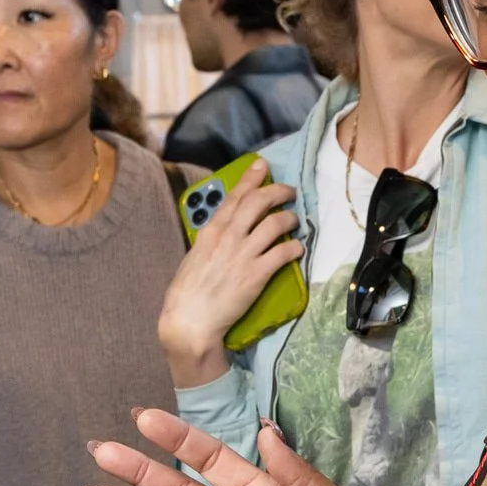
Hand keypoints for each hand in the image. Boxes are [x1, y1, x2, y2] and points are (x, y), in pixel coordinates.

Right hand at [160, 164, 301, 388]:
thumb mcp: (195, 255)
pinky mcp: (256, 275)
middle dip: (277, 191)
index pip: (234, 196)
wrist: (191, 319)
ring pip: (274, 224)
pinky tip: (298, 248)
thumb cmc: (188, 291)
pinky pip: (282, 253)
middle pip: (258, 202)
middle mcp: (228, 236)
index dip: (251, 178)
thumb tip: (226, 230)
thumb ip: (212, 240)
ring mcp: (243, 254)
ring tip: (295, 220)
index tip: (261, 166)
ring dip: (289, 218)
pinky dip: (294, 248)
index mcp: (211, 230)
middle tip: (288, 191)